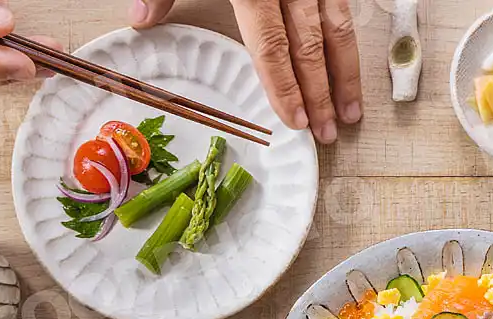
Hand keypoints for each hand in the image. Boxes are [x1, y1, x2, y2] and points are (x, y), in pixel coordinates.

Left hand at [131, 0, 361, 142]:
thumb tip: (140, 19)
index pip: (272, 45)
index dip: (285, 87)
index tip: (296, 121)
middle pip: (311, 45)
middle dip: (323, 93)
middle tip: (329, 132)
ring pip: (338, 26)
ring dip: (347, 73)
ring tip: (351, 112)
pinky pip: (343, 0)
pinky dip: (349, 34)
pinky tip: (351, 61)